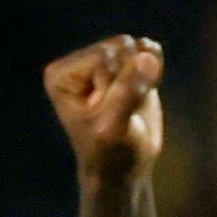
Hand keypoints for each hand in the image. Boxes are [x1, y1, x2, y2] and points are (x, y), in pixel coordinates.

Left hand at [43, 34, 166, 185]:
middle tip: (121, 111)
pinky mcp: (126, 64)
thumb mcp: (114, 127)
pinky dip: (155, 67)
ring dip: (143, 77)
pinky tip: (148, 87)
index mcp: (62, 74)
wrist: (123, 169)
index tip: (107, 116)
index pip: (103, 60)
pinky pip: (149, 49)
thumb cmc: (111, 153)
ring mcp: (103, 61)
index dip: (115, 88)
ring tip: (132, 103)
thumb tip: (149, 55)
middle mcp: (78, 62)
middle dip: (130, 80)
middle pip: (119, 48)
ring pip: (135, 47)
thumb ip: (128, 91)